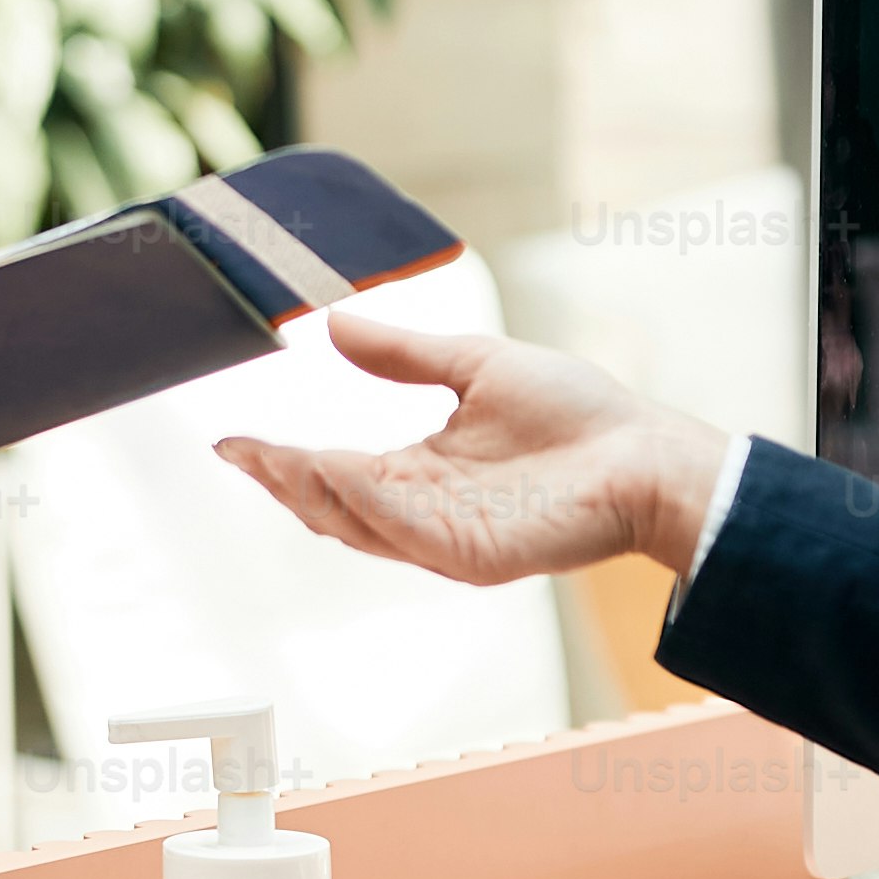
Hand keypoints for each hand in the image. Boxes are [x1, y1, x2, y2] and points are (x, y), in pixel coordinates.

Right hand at [214, 313, 722, 585]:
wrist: (646, 452)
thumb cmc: (579, 416)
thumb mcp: (474, 365)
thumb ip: (405, 354)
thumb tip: (336, 325)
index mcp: (422, 474)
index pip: (336, 473)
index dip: (283, 459)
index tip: (233, 440)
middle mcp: (426, 514)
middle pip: (334, 506)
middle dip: (282, 480)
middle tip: (239, 452)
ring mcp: (449, 540)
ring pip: (360, 524)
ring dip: (311, 493)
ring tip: (270, 459)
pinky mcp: (478, 554)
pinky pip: (408, 532)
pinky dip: (367, 504)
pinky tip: (335, 472)